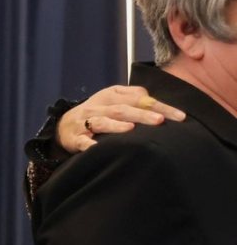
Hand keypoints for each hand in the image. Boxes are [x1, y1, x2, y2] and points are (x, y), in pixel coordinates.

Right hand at [58, 85, 184, 152]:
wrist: (64, 125)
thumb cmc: (98, 112)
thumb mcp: (113, 98)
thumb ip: (134, 95)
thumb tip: (153, 99)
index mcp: (110, 96)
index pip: (138, 99)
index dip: (159, 107)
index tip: (179, 116)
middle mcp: (98, 108)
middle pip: (121, 109)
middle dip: (141, 115)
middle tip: (159, 121)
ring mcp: (85, 123)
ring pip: (101, 122)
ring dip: (115, 126)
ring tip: (130, 129)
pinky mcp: (75, 138)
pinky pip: (82, 142)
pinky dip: (89, 145)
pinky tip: (96, 148)